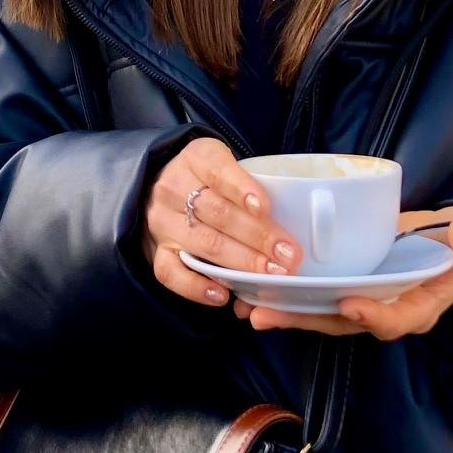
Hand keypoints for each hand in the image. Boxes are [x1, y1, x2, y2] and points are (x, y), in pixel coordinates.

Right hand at [143, 137, 301, 306]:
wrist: (162, 184)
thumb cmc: (209, 178)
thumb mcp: (227, 163)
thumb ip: (251, 182)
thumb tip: (297, 215)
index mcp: (196, 158)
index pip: (219, 172)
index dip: (242, 190)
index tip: (266, 208)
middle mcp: (173, 188)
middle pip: (217, 213)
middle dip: (257, 235)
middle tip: (288, 254)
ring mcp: (162, 222)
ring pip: (202, 243)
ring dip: (240, 262)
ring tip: (270, 273)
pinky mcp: (156, 250)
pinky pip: (169, 273)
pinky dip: (196, 286)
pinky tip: (222, 294)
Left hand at [236, 206, 452, 336]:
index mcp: (420, 308)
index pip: (394, 320)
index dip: (372, 315)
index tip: (348, 303)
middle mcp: (387, 312)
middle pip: (343, 323)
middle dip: (305, 321)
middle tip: (267, 315)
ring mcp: (365, 302)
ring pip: (322, 315)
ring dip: (286, 313)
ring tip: (248, 309)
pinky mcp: (348, 287)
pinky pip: (316, 298)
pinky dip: (287, 297)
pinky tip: (253, 292)